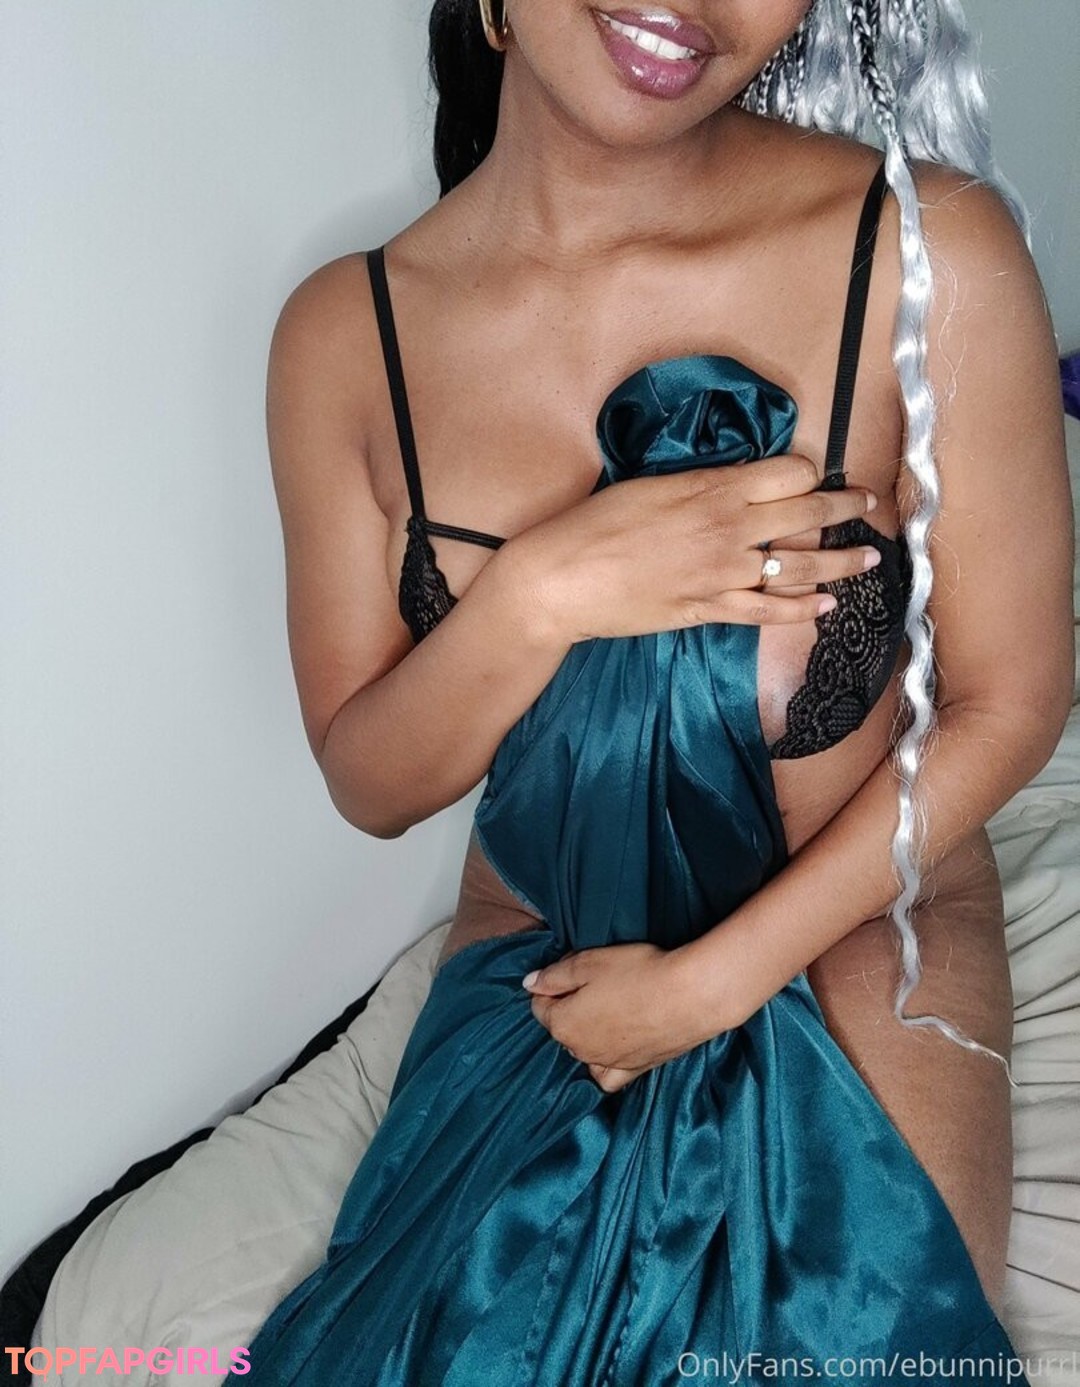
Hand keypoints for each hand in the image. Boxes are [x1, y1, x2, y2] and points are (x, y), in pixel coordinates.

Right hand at [504, 454, 880, 643]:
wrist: (564, 578)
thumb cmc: (596, 523)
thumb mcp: (652, 485)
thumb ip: (700, 484)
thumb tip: (731, 485)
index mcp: (715, 488)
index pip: (791, 473)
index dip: (809, 473)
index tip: (816, 477)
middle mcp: (730, 528)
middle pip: (809, 513)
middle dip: (847, 507)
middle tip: (870, 506)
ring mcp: (724, 572)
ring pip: (801, 564)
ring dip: (841, 562)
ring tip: (869, 561)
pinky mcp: (711, 609)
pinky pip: (770, 611)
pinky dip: (802, 609)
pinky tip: (825, 607)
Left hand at [523, 941, 726, 1092]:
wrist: (691, 996)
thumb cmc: (637, 973)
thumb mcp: (588, 962)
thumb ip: (554, 975)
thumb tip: (529, 983)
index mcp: (563, 1023)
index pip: (539, 1006)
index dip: (550, 985)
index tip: (568, 970)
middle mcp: (580, 1051)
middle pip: (562, 1028)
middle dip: (568, 1007)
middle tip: (593, 982)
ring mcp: (608, 1064)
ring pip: (583, 1050)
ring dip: (585, 1033)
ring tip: (606, 1010)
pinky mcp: (636, 1070)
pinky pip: (609, 1075)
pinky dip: (605, 1065)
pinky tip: (613, 1049)